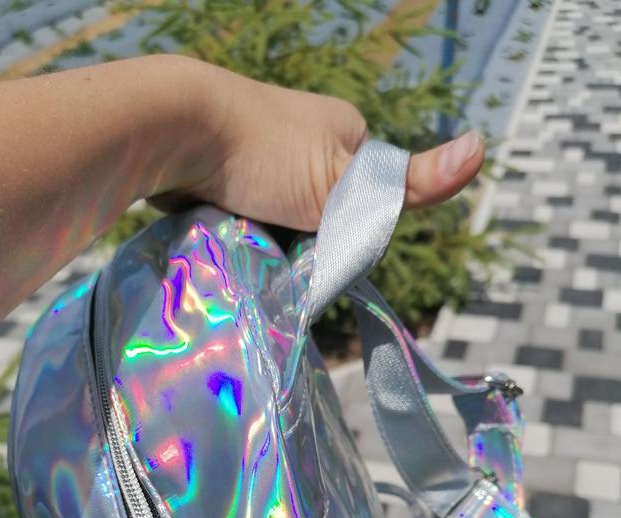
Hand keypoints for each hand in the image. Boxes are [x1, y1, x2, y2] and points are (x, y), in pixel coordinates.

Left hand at [149, 59, 484, 230]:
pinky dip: (239, 227)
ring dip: (268, 236)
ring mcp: (259, 151)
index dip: (348, 232)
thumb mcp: (346, 180)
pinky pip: (243, 212)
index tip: (321, 245)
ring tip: (248, 241)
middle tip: (279, 248)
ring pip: (279, 216)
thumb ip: (412, 182)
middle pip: (321, 213)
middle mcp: (302, 136)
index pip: (365, 202)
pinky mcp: (221, 169)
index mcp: (342, 129)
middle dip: (304, 236)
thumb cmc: (266, 153)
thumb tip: (483, 149)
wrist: (174, 131)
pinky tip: (226, 233)